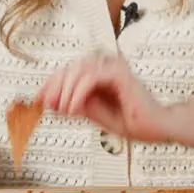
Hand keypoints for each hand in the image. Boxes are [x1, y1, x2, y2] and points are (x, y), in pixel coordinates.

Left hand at [37, 53, 187, 143]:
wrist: (157, 127)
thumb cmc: (132, 120)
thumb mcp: (94, 114)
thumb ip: (75, 106)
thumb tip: (51, 102)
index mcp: (99, 72)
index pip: (68, 72)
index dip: (50, 84)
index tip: (37, 100)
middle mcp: (105, 65)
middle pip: (69, 68)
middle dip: (53, 87)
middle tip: (44, 104)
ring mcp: (113, 66)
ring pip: (77, 70)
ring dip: (64, 91)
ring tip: (62, 109)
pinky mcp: (119, 72)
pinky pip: (90, 78)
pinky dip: (77, 93)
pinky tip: (73, 109)